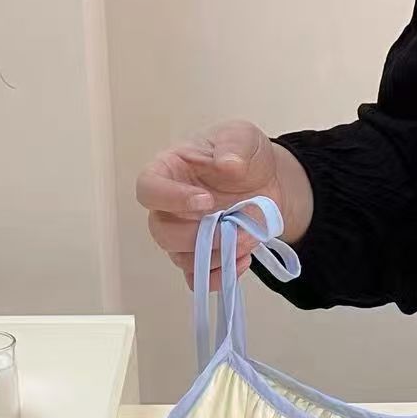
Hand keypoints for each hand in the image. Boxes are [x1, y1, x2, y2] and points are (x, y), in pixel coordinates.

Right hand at [136, 119, 312, 290]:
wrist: (267, 183)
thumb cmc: (244, 155)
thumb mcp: (243, 137)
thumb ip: (234, 146)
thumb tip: (227, 164)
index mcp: (169, 172)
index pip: (149, 189)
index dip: (171, 199)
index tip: (205, 201)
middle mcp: (170, 208)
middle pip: (162, 233)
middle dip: (197, 235)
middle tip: (230, 227)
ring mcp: (184, 237)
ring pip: (182, 259)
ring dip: (217, 255)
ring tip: (247, 237)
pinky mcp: (203, 258)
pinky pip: (200, 279)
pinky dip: (221, 275)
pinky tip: (244, 258)